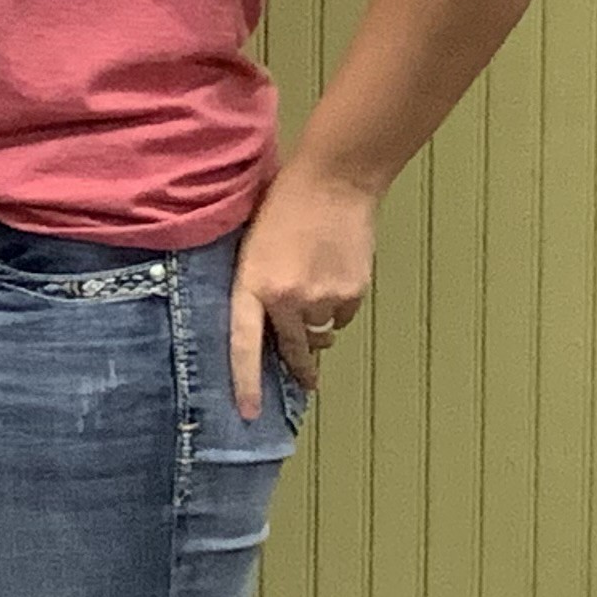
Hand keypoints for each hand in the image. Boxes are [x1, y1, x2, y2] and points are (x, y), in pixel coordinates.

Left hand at [230, 157, 381, 418]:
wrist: (332, 182)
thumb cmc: (282, 205)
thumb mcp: (251, 245)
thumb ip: (255, 284)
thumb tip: (266, 320)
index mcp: (252, 285)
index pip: (244, 345)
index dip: (246, 382)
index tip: (249, 414)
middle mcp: (287, 299)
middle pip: (293, 349)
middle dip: (299, 367)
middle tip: (305, 382)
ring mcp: (323, 298)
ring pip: (321, 331)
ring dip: (317, 322)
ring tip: (315, 286)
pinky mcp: (352, 293)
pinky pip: (343, 314)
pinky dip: (338, 305)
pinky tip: (333, 274)